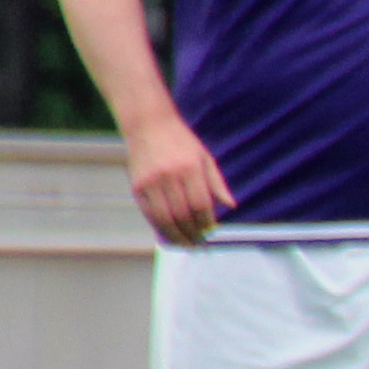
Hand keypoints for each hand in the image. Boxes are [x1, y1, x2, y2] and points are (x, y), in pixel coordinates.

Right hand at [124, 115, 232, 244]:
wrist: (148, 125)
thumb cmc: (181, 142)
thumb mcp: (205, 157)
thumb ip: (217, 183)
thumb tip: (231, 206)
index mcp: (190, 168)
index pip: (201, 204)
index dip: (207, 222)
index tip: (210, 231)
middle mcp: (169, 176)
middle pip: (183, 215)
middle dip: (193, 233)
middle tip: (199, 243)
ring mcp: (151, 182)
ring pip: (165, 219)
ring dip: (177, 236)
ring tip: (186, 244)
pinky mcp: (137, 186)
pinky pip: (150, 214)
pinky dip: (160, 227)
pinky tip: (169, 234)